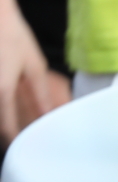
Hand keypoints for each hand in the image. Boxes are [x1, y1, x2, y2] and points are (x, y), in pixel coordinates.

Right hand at [0, 3, 62, 148]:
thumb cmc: (12, 36)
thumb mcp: (34, 65)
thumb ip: (41, 94)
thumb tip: (48, 115)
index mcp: (2, 92)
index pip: (7, 128)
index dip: (15, 141)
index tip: (23, 145)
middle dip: (5, 132)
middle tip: (17, 137)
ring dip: (2, 119)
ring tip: (12, 122)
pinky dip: (0, 108)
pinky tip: (6, 103)